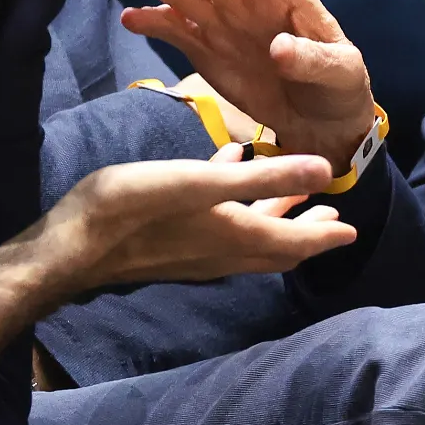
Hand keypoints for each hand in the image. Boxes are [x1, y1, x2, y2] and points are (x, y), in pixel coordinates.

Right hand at [52, 144, 356, 286]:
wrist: (72, 245)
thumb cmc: (134, 207)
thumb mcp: (200, 183)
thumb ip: (262, 178)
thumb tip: (325, 173)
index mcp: (236, 235)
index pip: (295, 242)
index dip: (326, 236)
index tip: (352, 230)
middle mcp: (222, 252)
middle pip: (276, 245)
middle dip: (306, 230)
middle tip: (331, 216)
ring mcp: (195, 253)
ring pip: (249, 237)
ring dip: (273, 217)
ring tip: (293, 196)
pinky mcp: (171, 245)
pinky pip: (219, 227)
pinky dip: (235, 206)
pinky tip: (223, 171)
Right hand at [116, 0, 376, 169]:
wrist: (322, 122)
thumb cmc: (340, 88)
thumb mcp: (340, 74)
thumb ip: (312, 60)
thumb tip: (279, 49)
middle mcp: (249, 1)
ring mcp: (225, 24)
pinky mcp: (207, 50)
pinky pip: (176, 31)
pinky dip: (153, 24)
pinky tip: (130, 18)